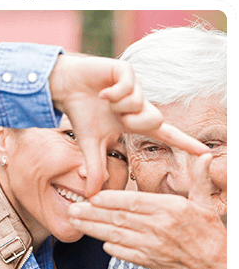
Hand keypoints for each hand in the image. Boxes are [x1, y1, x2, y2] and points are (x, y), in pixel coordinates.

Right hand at [49, 53, 208, 195]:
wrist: (65, 87)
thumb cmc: (81, 113)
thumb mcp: (90, 144)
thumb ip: (96, 168)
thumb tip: (92, 196)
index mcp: (134, 122)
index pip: (165, 134)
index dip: (184, 143)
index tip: (204, 152)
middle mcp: (139, 104)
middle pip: (156, 119)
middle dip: (135, 122)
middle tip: (117, 118)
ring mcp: (133, 87)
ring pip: (141, 103)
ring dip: (119, 106)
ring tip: (105, 101)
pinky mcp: (125, 71)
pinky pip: (129, 87)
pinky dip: (113, 94)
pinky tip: (101, 92)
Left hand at [68, 154, 226, 268]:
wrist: (219, 267)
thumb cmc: (209, 233)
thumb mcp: (205, 202)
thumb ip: (199, 178)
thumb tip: (204, 155)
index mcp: (170, 209)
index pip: (134, 202)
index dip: (111, 199)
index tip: (93, 196)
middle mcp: (159, 228)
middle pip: (120, 219)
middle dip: (93, 214)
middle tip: (72, 208)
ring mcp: (154, 247)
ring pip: (118, 236)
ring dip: (94, 229)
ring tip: (75, 221)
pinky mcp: (153, 262)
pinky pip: (127, 254)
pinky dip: (112, 248)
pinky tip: (99, 241)